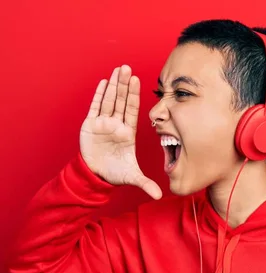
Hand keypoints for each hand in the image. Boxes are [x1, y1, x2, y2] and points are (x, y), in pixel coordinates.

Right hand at [80, 65, 161, 199]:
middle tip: (127, 67)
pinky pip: (95, 107)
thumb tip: (159, 196)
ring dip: (113, 85)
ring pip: (108, 100)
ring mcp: (103, 124)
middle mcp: (116, 125)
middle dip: (124, 85)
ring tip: (117, 69)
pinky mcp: (90, 126)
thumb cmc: (115, 173)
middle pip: (120, 100)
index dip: (134, 95)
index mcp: (127, 132)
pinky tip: (103, 82)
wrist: (96, 176)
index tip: (138, 81)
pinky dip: (98, 95)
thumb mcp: (132, 178)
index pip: (131, 110)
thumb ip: (146, 184)